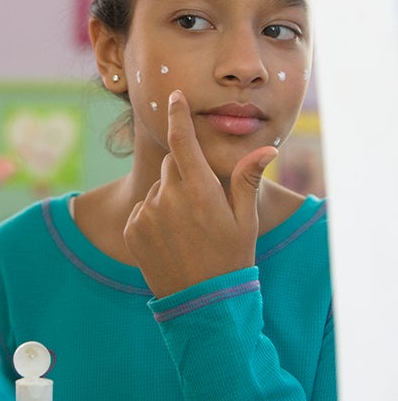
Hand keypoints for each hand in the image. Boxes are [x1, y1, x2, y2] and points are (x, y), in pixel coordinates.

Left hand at [123, 90, 277, 297]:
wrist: (202, 304)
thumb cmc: (230, 258)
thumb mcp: (245, 220)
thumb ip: (247, 180)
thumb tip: (268, 148)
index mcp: (199, 190)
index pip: (183, 141)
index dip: (178, 115)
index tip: (174, 96)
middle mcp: (168, 197)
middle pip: (172, 165)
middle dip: (184, 174)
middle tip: (202, 205)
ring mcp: (146, 213)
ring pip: (157, 189)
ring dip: (169, 198)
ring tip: (186, 230)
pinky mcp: (132, 229)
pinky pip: (142, 209)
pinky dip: (153, 216)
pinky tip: (170, 239)